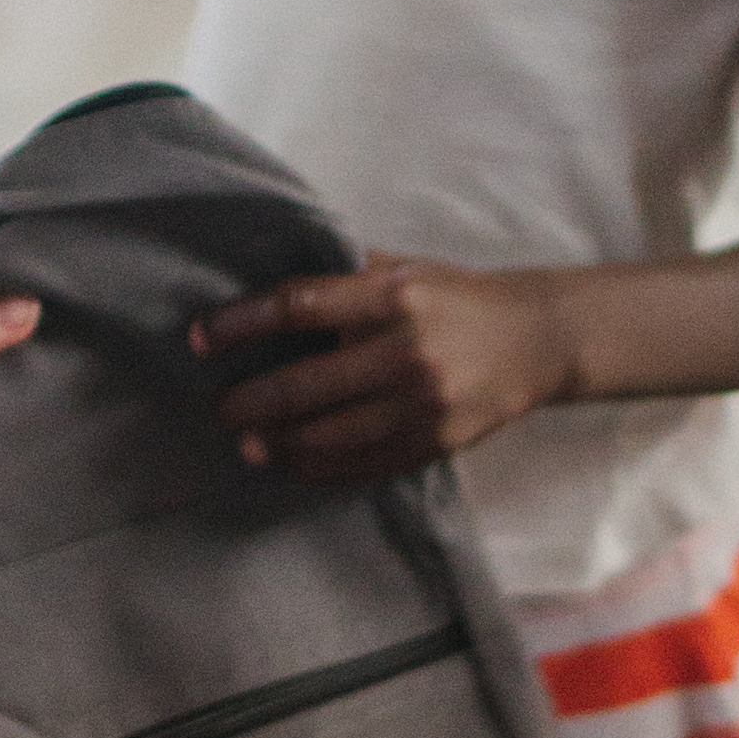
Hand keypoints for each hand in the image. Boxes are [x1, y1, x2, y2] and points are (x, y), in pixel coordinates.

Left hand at [195, 257, 570, 483]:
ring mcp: (421, 404)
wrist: (537, 339)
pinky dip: (316, 467)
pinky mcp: (433, 442)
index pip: (298, 307)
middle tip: (220, 407)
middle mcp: (406, 351)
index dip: (241, 323)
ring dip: (275, 442)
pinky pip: (360, 464)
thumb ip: (345, 277)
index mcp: (394, 296)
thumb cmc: (458, 298)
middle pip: (302, 384)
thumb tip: (271, 288)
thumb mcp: (407, 270)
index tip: (201, 337)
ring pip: (326, 435)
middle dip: (248, 401)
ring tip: (246, 441)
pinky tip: (291, 461)